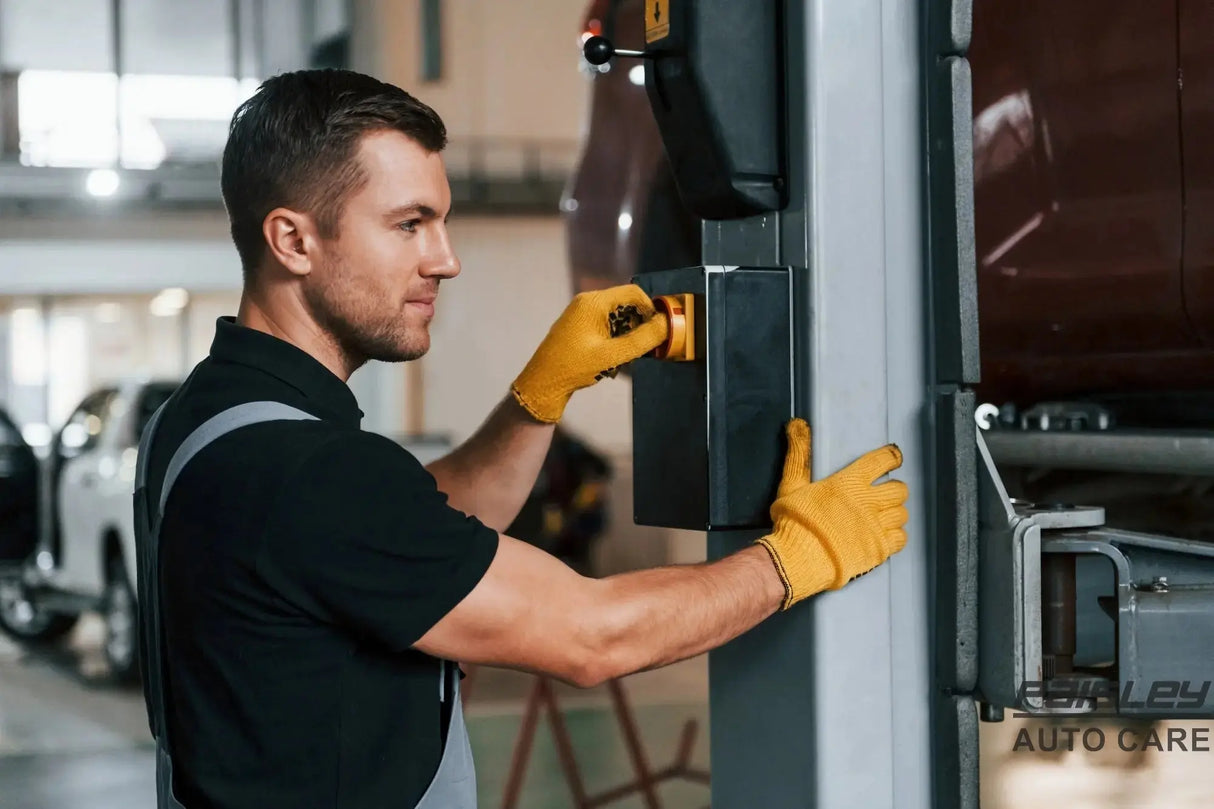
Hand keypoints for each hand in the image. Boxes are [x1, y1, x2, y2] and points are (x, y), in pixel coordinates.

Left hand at [511, 285, 668, 422]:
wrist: (541, 384)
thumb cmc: (573, 367)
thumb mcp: (612, 355)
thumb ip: (641, 339)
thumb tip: (666, 325)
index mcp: (593, 302)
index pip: (633, 292)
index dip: (650, 309)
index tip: (657, 330)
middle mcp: (586, 302)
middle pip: (625, 305)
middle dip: (637, 326)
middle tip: (641, 349)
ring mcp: (581, 314)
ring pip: (616, 318)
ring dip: (625, 336)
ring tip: (620, 359)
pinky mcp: (579, 326)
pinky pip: (605, 326)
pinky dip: (613, 340)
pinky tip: (608, 361)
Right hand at [755, 419, 908, 609]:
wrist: (799, 559)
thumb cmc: (794, 523)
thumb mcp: (791, 484)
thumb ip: (798, 454)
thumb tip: (797, 425)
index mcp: (849, 483)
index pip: (882, 461)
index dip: (891, 457)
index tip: (894, 459)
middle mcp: (868, 502)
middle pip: (899, 489)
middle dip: (895, 489)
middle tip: (885, 494)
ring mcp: (877, 527)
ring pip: (902, 513)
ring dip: (894, 513)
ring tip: (884, 516)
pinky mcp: (880, 549)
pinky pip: (901, 538)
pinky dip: (896, 535)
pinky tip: (886, 535)